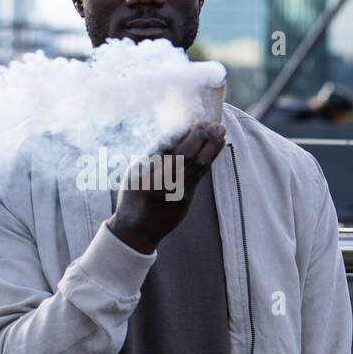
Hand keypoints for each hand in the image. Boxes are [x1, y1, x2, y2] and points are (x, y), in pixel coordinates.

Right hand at [107, 121, 225, 253]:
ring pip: (200, 167)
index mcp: (150, 177)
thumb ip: (152, 156)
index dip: (189, 136)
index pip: (174, 152)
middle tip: (213, 123)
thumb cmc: (132, 197)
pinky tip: (216, 147)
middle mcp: (167, 186)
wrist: (138, 231)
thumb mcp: (133, 174)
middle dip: (203, 138)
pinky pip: (201, 175)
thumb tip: (174, 135)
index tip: (197, 122)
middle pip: (190, 158)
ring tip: (220, 131)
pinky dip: (209, 159)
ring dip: (212, 147)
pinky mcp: (188, 198)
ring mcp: (180, 194)